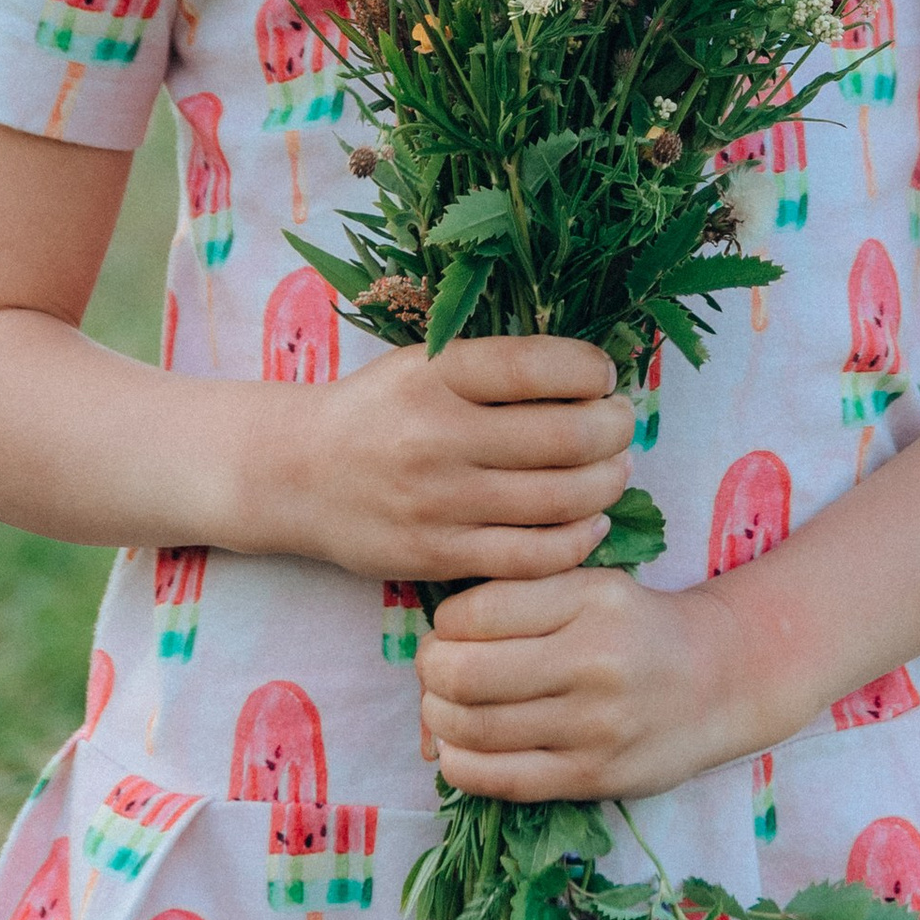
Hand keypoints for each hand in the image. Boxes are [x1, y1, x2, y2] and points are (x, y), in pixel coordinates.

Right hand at [261, 334, 637, 588]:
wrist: (297, 473)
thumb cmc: (380, 409)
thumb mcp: (425, 363)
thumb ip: (498, 366)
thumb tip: (596, 375)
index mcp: (435, 373)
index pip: (538, 365)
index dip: (591, 371)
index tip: (604, 376)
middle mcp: (436, 435)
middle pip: (566, 438)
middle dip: (615, 429)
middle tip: (622, 425)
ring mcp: (437, 501)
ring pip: (559, 500)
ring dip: (607, 483)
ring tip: (614, 469)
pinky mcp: (436, 555)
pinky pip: (531, 556)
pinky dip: (578, 539)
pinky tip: (590, 522)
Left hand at [419, 567, 755, 801]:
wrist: (716, 683)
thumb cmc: (635, 627)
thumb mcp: (591, 585)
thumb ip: (519, 597)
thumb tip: (434, 638)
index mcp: (590, 599)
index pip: (476, 612)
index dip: (445, 624)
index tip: (451, 629)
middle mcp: (593, 662)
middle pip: (463, 673)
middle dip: (431, 672)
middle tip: (437, 670)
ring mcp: (593, 727)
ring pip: (471, 729)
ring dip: (438, 719)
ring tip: (446, 706)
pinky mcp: (591, 777)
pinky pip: (496, 779)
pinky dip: (458, 763)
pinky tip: (462, 747)